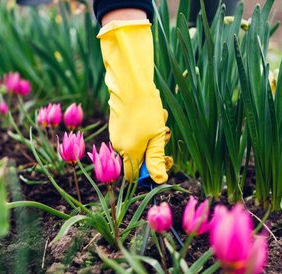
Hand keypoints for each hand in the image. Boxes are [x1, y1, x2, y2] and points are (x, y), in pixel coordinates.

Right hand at [98, 20, 170, 183]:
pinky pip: (131, 133)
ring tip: (159, 119)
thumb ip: (156, 160)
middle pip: (138, 159)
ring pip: (137, 144)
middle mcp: (118, 146)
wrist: (131, 84)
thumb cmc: (146, 110)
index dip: (148, 174)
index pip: (134, 177)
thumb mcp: (157, 137)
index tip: (162, 161)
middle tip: (165, 136)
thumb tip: (159, 180)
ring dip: (151, 136)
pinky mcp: (116, 124)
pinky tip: (151, 113)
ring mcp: (115, 134)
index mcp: (129, 152)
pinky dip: (142, 128)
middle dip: (153, 150)